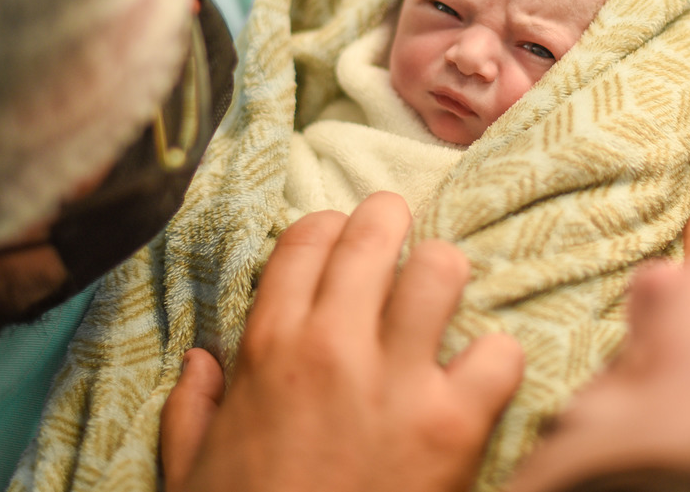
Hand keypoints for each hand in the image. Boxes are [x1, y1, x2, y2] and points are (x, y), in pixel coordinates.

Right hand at [160, 191, 524, 491]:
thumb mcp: (190, 468)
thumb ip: (191, 407)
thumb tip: (202, 361)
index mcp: (268, 346)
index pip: (308, 236)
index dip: (332, 228)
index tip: (344, 242)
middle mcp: (332, 346)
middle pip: (376, 231)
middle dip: (392, 222)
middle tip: (401, 240)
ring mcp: (396, 382)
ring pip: (442, 269)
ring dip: (445, 279)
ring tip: (442, 301)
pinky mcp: (452, 425)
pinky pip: (499, 353)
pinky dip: (496, 361)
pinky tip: (479, 379)